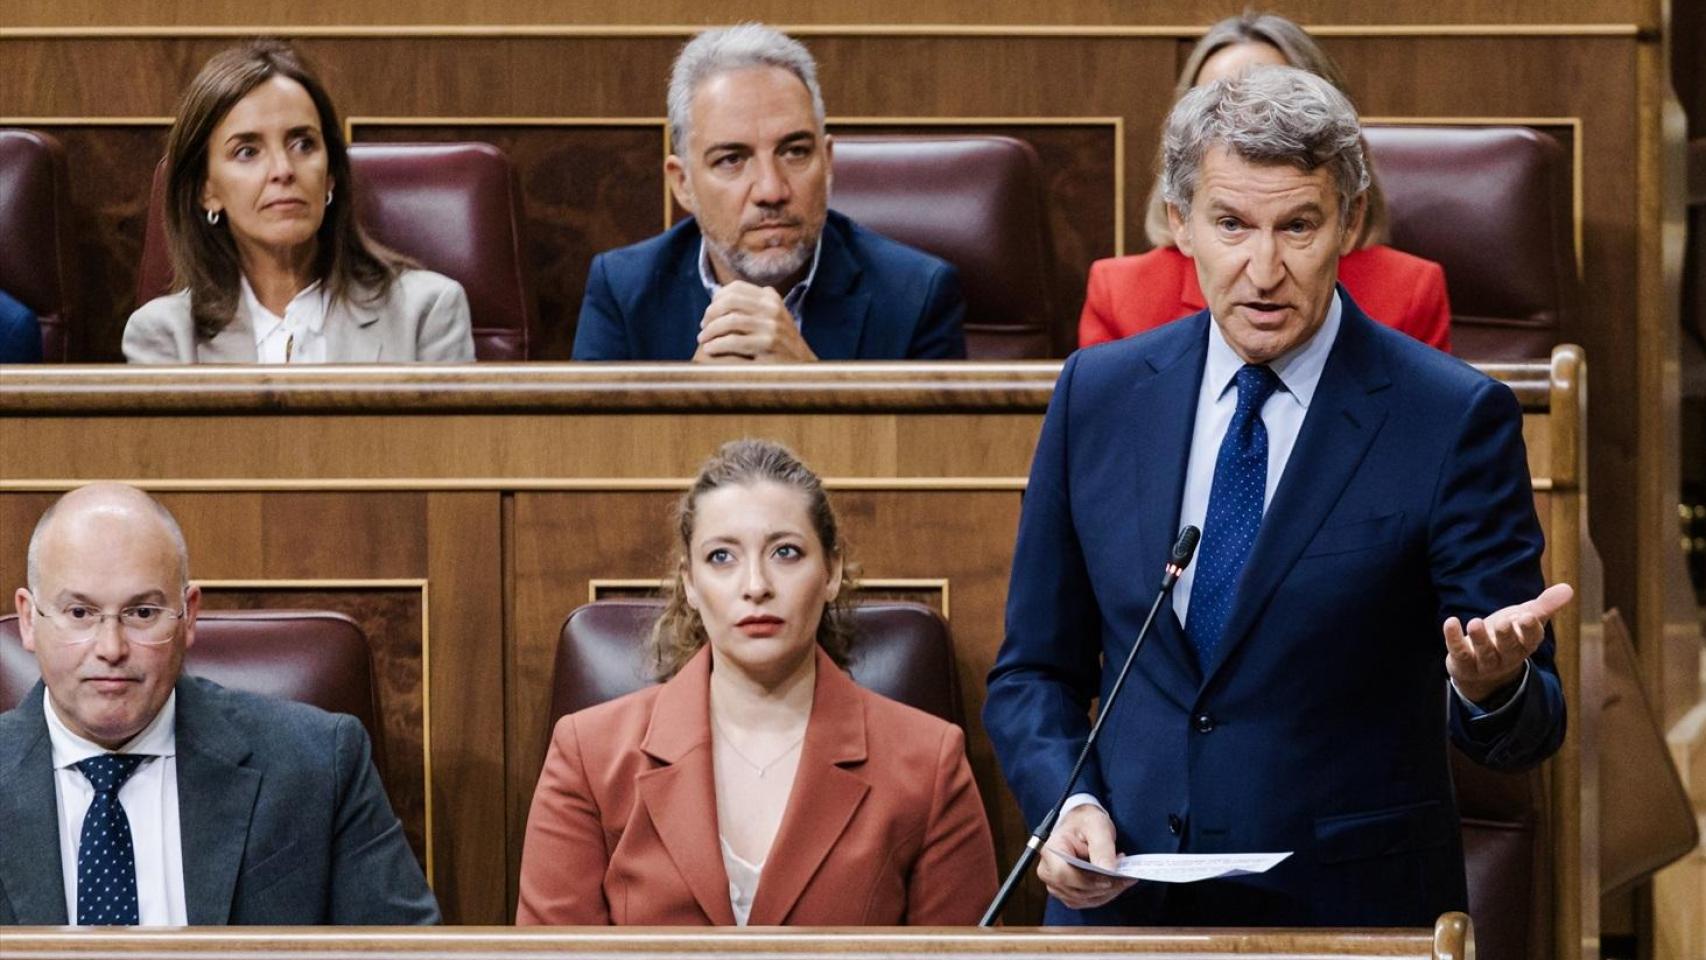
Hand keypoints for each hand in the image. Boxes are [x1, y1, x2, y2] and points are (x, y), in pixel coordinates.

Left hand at [692, 282, 817, 362]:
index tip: (709, 313)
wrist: (803, 367)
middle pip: (730, 302)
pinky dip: (717, 345)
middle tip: (703, 327)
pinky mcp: (768, 345)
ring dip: (710, 331)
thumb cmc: (781, 344)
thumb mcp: (773, 317)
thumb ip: (753, 306)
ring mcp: (771, 326)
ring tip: (703, 340)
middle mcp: (772, 308)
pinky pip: (733, 341)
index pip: (736, 288)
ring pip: (729, 321)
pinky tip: (710, 350)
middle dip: (710, 314)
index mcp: (771, 298)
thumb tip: (718, 298)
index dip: (716, 298)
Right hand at [1036, 804, 1136, 909]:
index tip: (1110, 879)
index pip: (1063, 874)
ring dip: (1106, 893)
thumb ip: (1102, 849)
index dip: (1087, 881)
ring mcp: (1055, 883)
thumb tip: (1109, 871)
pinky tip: (1114, 883)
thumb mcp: (1098, 827)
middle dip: (1103, 888)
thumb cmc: (1086, 822)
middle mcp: (1048, 870)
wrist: (1082, 825)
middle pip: (1075, 890)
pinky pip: (1085, 902)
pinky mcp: (1065, 892)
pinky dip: (1102, 896)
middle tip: (1126, 877)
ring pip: (1082, 899)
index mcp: (1051, 850)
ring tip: (1123, 878)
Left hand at [1443, 582, 1572, 703]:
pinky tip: (1451, 622)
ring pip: (1484, 652)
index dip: (1529, 629)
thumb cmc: (1508, 636)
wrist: (1481, 667)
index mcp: (1524, 645)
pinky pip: (1459, 652)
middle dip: (1506, 636)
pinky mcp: (1463, 662)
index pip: (1531, 639)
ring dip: (1480, 638)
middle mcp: (1506, 656)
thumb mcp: (1525, 619)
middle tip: (1503, 622)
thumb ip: (1545, 606)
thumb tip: (1569, 588)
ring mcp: (1484, 662)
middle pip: (1508, 648)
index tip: (1529, 616)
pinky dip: (1454, 638)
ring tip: (1474, 622)